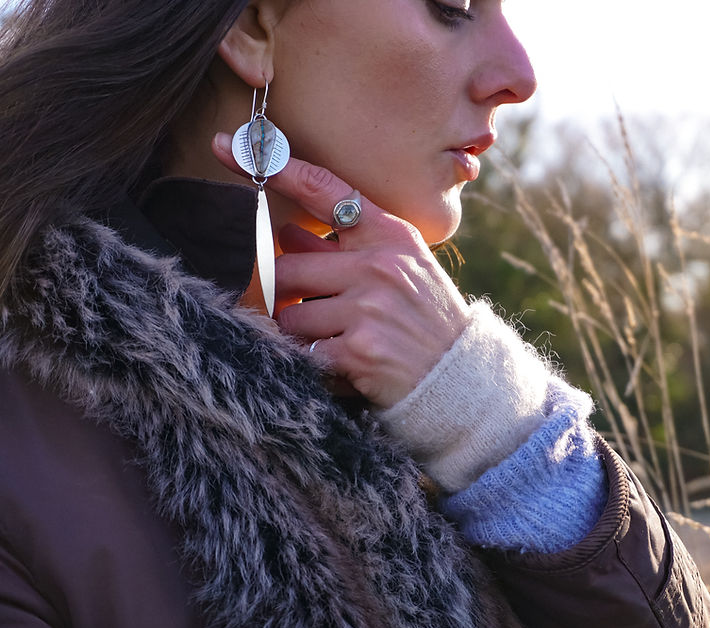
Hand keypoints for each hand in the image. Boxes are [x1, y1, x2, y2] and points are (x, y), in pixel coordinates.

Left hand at [212, 134, 468, 408]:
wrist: (458, 375)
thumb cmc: (424, 317)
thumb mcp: (401, 267)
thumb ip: (346, 248)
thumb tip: (284, 233)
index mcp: (390, 235)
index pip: (323, 190)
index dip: (273, 167)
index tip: (228, 148)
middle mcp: (378, 266)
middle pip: (286, 267)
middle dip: (287, 293)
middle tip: (312, 307)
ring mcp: (368, 308)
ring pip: (289, 314)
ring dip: (301, 332)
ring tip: (335, 338)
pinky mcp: (358, 351)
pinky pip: (303, 352)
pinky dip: (314, 361)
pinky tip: (342, 363)